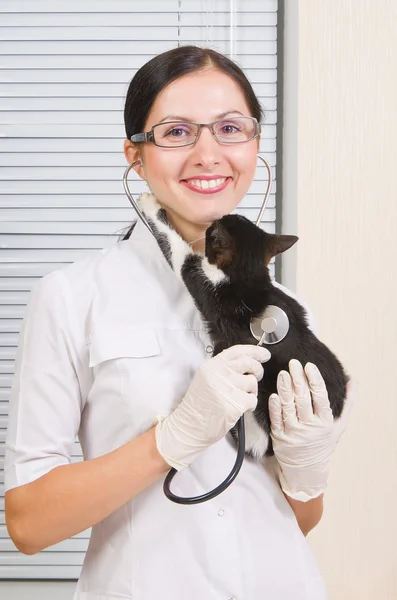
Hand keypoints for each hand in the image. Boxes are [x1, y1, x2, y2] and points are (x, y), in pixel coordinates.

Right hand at [155, 344, 270, 469]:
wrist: (190, 427)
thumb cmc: (199, 406)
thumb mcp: (206, 379)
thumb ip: (223, 369)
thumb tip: (247, 362)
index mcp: (211, 366)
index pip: (237, 351)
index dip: (254, 351)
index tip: (264, 354)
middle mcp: (219, 373)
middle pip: (249, 363)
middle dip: (258, 370)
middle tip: (257, 376)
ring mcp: (227, 388)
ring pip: (252, 382)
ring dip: (251, 391)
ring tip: (240, 398)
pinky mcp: (235, 404)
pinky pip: (253, 400)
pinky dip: (250, 405)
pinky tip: (240, 409)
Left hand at [268, 359, 353, 501]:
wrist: (307, 469)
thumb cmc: (323, 443)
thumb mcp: (339, 425)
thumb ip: (347, 402)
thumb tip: (353, 380)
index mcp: (325, 422)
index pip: (320, 397)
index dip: (314, 380)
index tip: (309, 366)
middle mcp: (309, 427)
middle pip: (303, 399)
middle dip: (298, 379)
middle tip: (293, 363)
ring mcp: (293, 432)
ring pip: (288, 407)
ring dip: (285, 389)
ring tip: (283, 373)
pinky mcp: (280, 437)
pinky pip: (276, 419)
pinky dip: (275, 406)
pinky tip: (274, 394)